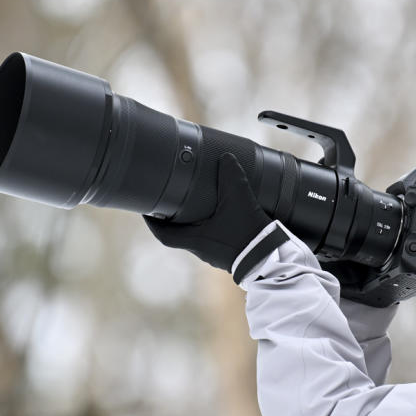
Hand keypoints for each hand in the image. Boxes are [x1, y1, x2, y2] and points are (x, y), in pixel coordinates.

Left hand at [142, 153, 273, 274]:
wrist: (271, 258)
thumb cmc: (249, 234)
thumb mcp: (239, 198)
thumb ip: (231, 175)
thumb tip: (225, 158)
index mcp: (195, 239)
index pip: (163, 233)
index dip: (151, 221)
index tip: (145, 209)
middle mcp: (202, 249)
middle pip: (178, 234)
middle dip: (173, 219)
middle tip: (170, 201)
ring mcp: (215, 254)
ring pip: (197, 237)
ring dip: (193, 223)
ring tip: (195, 206)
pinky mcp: (230, 254)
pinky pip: (214, 240)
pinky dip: (211, 228)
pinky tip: (220, 217)